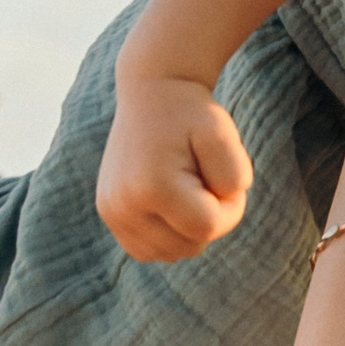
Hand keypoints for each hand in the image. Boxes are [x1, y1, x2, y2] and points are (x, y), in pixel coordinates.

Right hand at [97, 74, 254, 262]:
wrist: (151, 92)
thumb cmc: (191, 113)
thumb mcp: (223, 133)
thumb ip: (235, 175)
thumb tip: (218, 217)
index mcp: (150, 187)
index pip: (208, 228)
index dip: (231, 207)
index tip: (227, 177)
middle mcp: (123, 207)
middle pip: (190, 245)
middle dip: (211, 218)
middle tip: (208, 178)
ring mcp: (112, 214)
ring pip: (171, 253)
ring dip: (190, 228)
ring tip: (189, 186)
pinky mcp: (109, 215)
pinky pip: (150, 250)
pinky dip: (170, 234)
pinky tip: (174, 201)